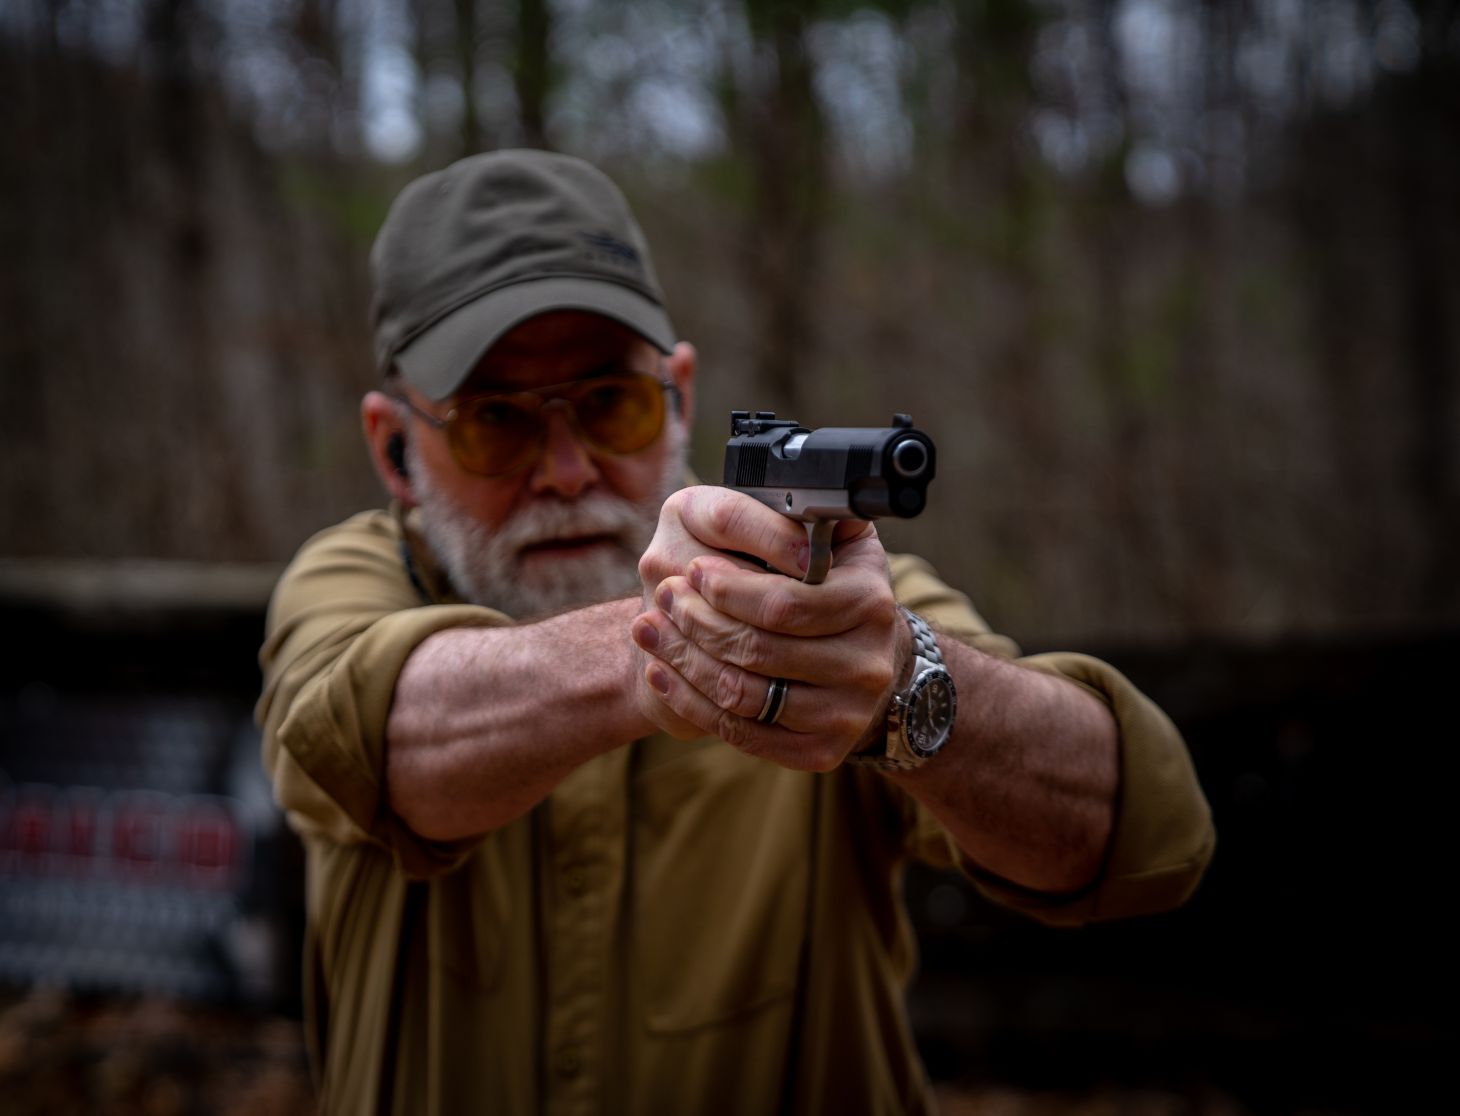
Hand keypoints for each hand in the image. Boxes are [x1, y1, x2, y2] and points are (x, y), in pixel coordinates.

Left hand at [631, 490, 908, 768]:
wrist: (853, 659)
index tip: (690, 570)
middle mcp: (868, 659)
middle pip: (757, 647)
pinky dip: (690, 701)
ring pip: (741, 691)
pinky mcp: (822, 751)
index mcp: (870, 598)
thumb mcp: (825, 538)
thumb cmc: (825, 587)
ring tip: (650, 630)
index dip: (728, 587)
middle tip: (661, 595)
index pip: (784, 601)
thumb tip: (776, 507)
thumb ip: (799, 517)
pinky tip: (661, 672)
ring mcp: (848, 711)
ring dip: (683, 659)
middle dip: (697, 620)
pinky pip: (741, 731)